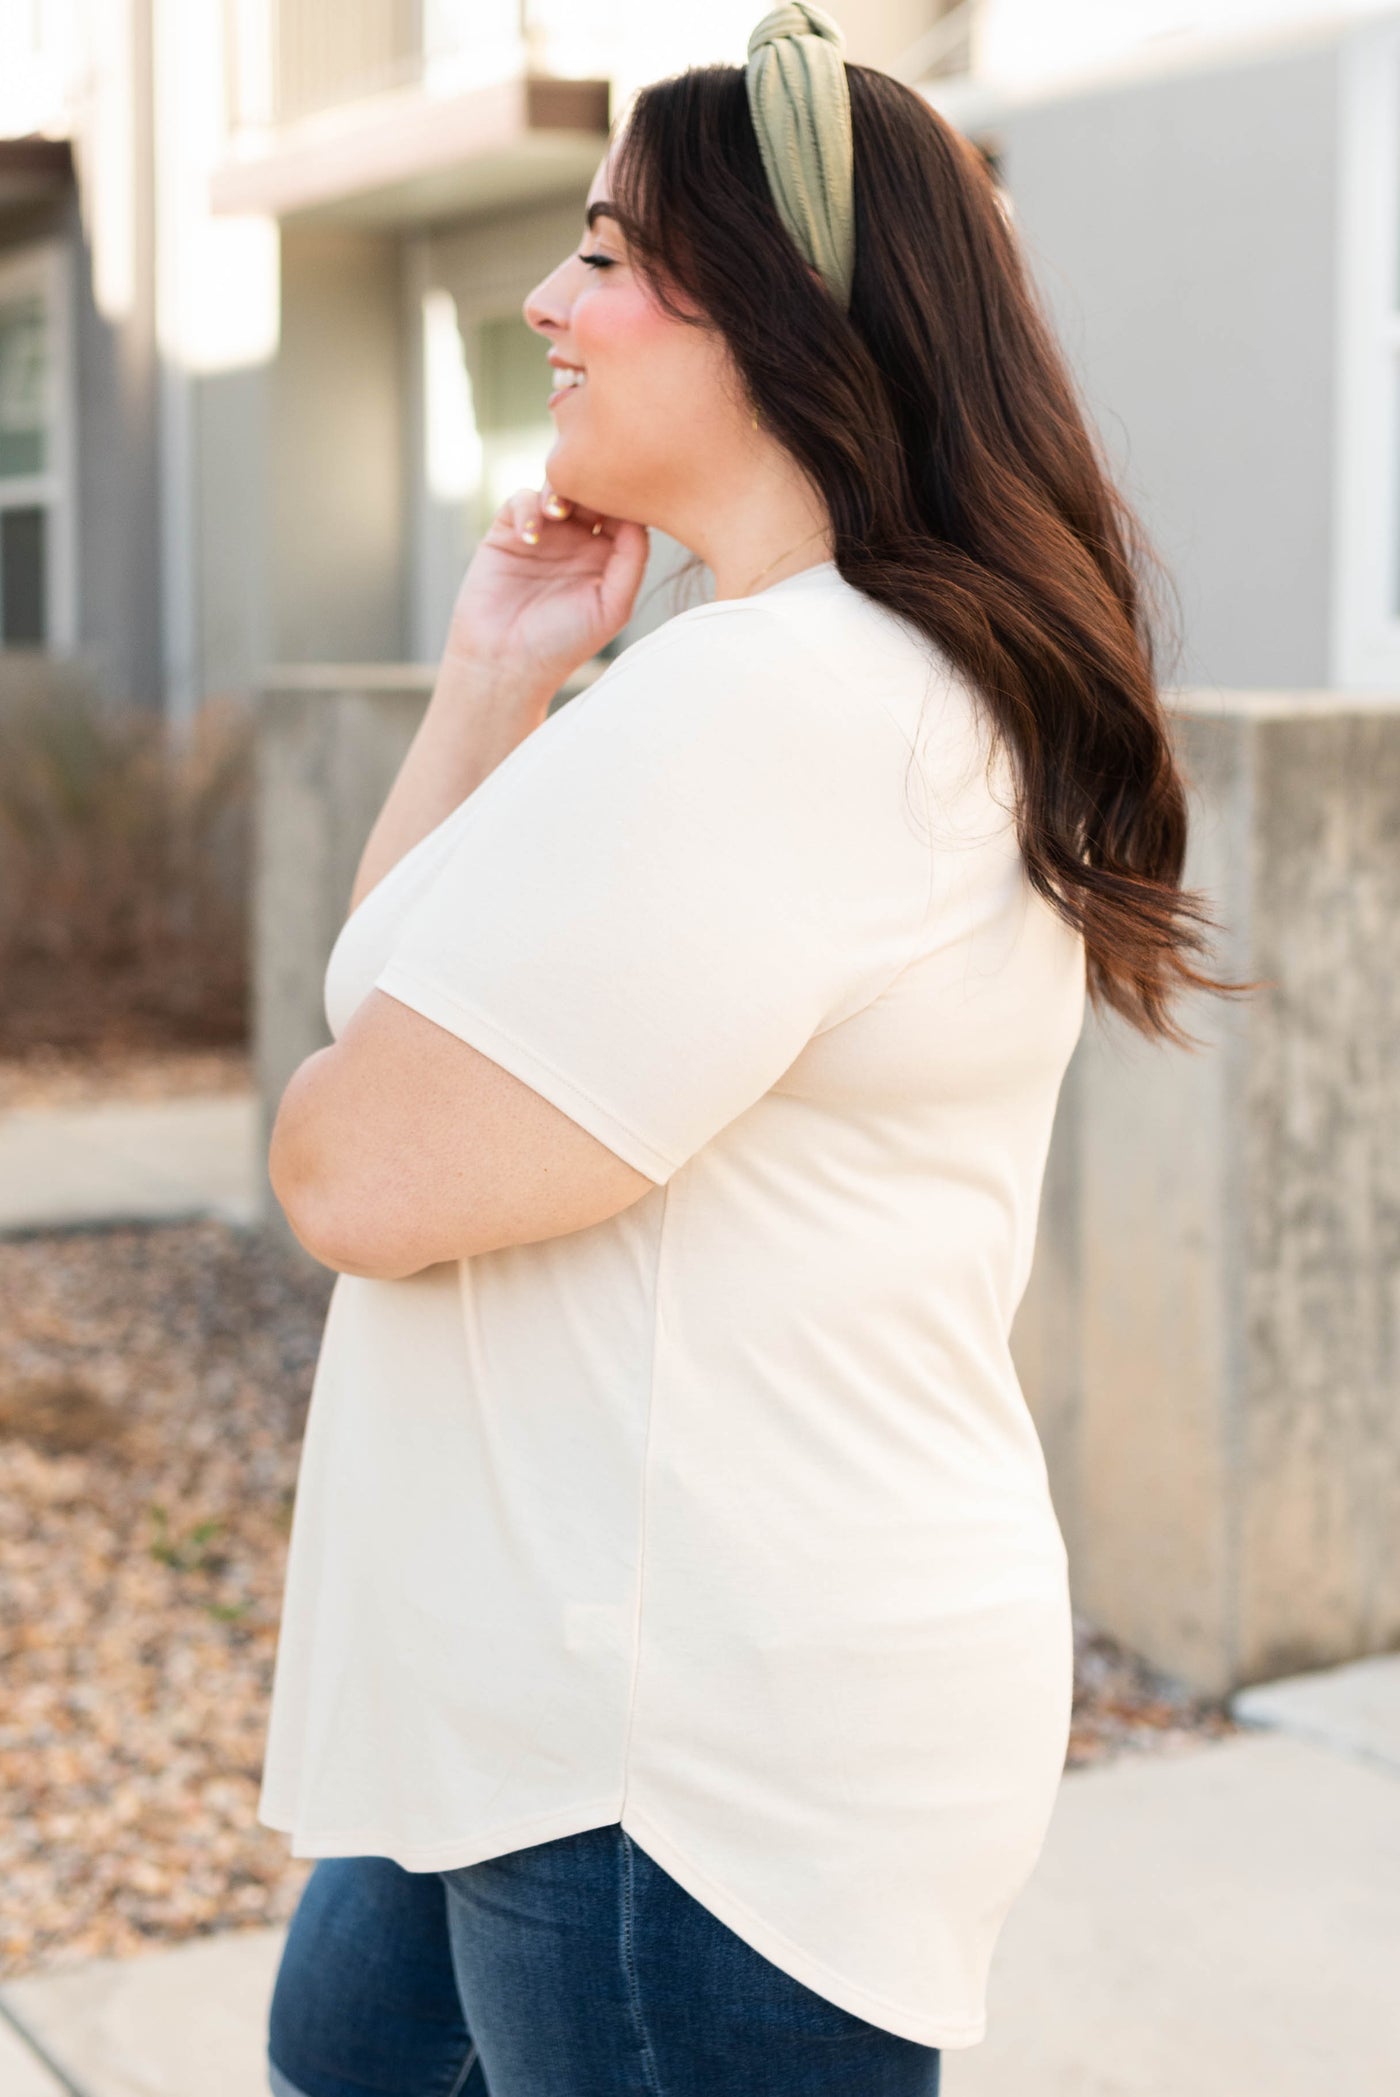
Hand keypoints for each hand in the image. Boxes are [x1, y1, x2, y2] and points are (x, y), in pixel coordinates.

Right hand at [444, 481, 650, 693]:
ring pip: (556, 488)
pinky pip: (521, 501)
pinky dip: (527, 509)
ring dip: (559, 491)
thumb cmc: (564, 644)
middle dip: (592, 484)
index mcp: (607, 556)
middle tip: (590, 492)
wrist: (505, 662)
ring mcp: (543, 535)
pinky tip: (529, 538)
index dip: (627, 497)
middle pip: (592, 491)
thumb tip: (640, 516)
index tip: (628, 493)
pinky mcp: (507, 533)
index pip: (624, 512)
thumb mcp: (612, 606)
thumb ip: (632, 561)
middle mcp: (577, 541)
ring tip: (557, 513)